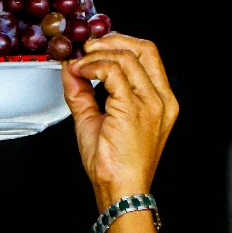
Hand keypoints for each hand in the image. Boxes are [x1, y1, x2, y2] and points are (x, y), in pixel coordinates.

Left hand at [62, 35, 177, 210]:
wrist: (120, 191)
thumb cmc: (113, 166)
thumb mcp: (95, 120)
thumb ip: (83, 92)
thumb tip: (70, 69)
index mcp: (161, 101)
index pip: (148, 56)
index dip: (121, 43)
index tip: (96, 46)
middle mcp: (161, 99)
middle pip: (144, 49)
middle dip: (112, 41)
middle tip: (86, 47)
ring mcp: (151, 103)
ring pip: (126, 57)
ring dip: (96, 55)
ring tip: (78, 64)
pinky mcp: (134, 108)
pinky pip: (112, 72)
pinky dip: (92, 66)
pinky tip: (80, 73)